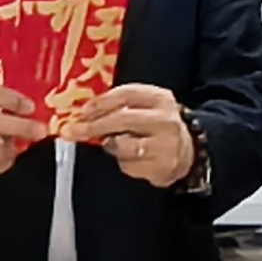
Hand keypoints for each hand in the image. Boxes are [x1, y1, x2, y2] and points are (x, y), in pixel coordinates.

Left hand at [65, 82, 197, 189]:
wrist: (188, 152)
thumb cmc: (157, 127)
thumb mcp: (146, 107)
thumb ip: (120, 105)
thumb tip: (85, 113)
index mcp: (160, 98)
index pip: (126, 94)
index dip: (101, 103)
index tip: (82, 112)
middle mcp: (165, 119)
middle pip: (122, 119)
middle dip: (94, 126)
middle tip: (74, 131)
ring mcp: (166, 144)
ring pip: (124, 145)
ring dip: (111, 146)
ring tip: (114, 144)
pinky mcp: (162, 166)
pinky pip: (129, 165)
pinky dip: (123, 163)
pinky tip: (131, 159)